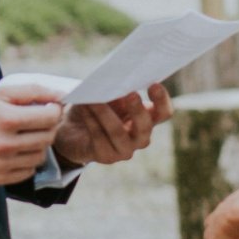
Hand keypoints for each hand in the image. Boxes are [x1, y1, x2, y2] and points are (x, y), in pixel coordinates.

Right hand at [0, 88, 65, 185]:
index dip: (54, 110)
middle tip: (38, 120)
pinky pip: (28, 171)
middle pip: (47, 137)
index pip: (49, 117)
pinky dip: (27, 160)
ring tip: (25, 135)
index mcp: (5, 119)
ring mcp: (2, 163)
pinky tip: (16, 150)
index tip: (49, 108)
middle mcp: (5, 144)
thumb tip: (59, 95)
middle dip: (48, 126)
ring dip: (38, 144)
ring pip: (40, 156)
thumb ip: (30, 91)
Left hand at [54, 82, 172, 167]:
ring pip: (117, 132)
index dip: (161, 100)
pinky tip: (84, 107)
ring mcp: (124, 149)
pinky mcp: (106, 156)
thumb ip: (118, 90)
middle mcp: (140, 137)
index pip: (163, 112)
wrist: (74, 129)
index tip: (154, 84)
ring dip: (105, 113)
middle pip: (145, 126)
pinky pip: (99, 136)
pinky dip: (90, 119)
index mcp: (148, 119)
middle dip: (137, 109)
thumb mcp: (110, 96)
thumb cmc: (98, 108)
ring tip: (94, 99)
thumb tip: (117, 81)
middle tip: (131, 94)